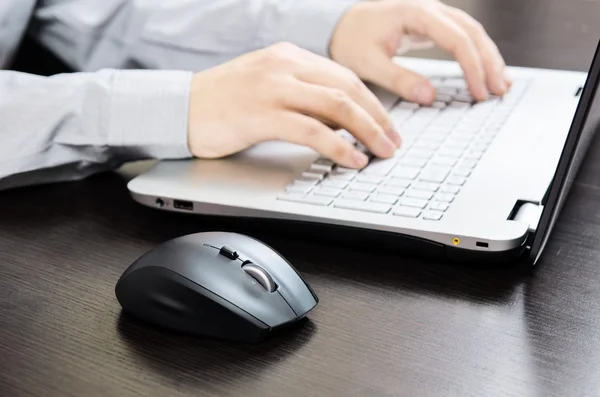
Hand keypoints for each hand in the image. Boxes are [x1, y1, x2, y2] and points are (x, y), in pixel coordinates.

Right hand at [187, 43, 400, 167]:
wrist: (178, 108)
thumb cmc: (221, 102)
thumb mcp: (266, 86)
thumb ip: (301, 94)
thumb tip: (339, 120)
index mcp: (288, 56)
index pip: (344, 76)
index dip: (373, 103)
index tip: (387, 125)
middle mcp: (284, 66)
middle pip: (348, 89)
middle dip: (378, 118)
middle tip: (393, 142)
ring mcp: (273, 88)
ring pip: (337, 106)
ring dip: (367, 132)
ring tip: (382, 152)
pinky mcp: (262, 114)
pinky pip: (312, 130)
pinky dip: (338, 146)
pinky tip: (351, 159)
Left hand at [330, 0, 510, 103]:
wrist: (338, 23)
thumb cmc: (350, 39)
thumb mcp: (368, 63)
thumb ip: (398, 79)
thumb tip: (429, 96)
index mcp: (416, 13)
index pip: (457, 38)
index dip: (472, 66)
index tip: (479, 91)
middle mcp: (429, 8)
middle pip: (472, 32)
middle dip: (489, 62)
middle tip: (499, 91)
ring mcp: (431, 15)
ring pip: (471, 32)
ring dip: (487, 57)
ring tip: (500, 84)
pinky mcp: (430, 25)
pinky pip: (461, 36)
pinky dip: (476, 53)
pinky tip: (484, 71)